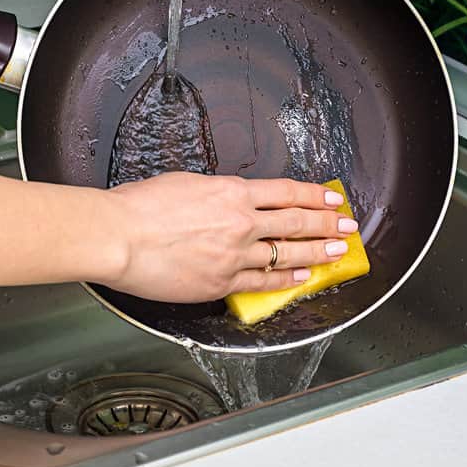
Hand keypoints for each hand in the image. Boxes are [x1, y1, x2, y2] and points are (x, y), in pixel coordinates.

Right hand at [105, 172, 358, 302]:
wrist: (119, 236)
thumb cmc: (138, 207)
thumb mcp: (184, 183)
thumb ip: (212, 194)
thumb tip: (223, 200)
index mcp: (231, 192)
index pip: (285, 192)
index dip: (313, 196)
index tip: (331, 198)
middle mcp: (240, 222)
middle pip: (296, 222)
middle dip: (327, 224)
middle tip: (347, 225)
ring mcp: (234, 255)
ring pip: (287, 253)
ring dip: (318, 253)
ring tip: (338, 253)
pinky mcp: (221, 283)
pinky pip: (263, 282)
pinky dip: (287, 279)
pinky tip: (302, 277)